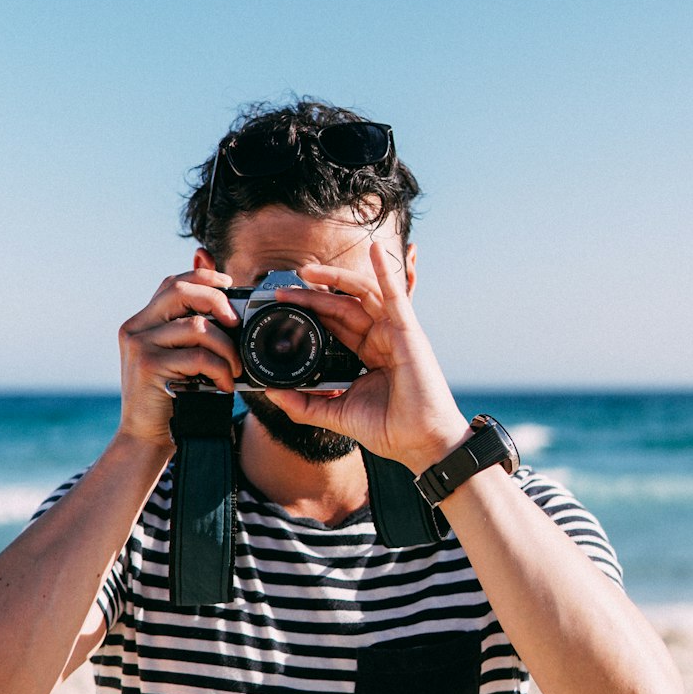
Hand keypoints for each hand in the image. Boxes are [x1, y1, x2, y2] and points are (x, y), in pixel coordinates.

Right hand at [115, 269, 241, 448]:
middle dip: (217, 301)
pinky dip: (220, 369)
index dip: (203, 276)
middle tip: (237, 323)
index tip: (229, 284)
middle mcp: (136, 328)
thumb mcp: (181, 358)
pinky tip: (224, 384)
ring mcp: (140, 345)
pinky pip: (198, 355)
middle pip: (180, 291)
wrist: (146, 438)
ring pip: (196, 326)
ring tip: (235, 368)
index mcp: (143, 321)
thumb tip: (232, 310)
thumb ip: (194, 333)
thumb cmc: (172, 398)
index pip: (173, 283)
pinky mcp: (149, 365)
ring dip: (226, 347)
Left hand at [264, 242, 467, 475]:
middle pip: (342, 306)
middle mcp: (380, 338)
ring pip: (362, 295)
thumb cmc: (390, 429)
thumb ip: (304, 404)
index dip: (310, 311)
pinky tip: (375, 249)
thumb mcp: (336, 414)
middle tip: (283, 289)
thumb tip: (271, 393)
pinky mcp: (408, 332)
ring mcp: (395, 332)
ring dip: (336, 278)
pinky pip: (396, 295)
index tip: (282, 306)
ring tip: (307, 271)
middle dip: (312, 295)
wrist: (420, 444)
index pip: (334, 323)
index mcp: (366, 353)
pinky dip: (384, 270)